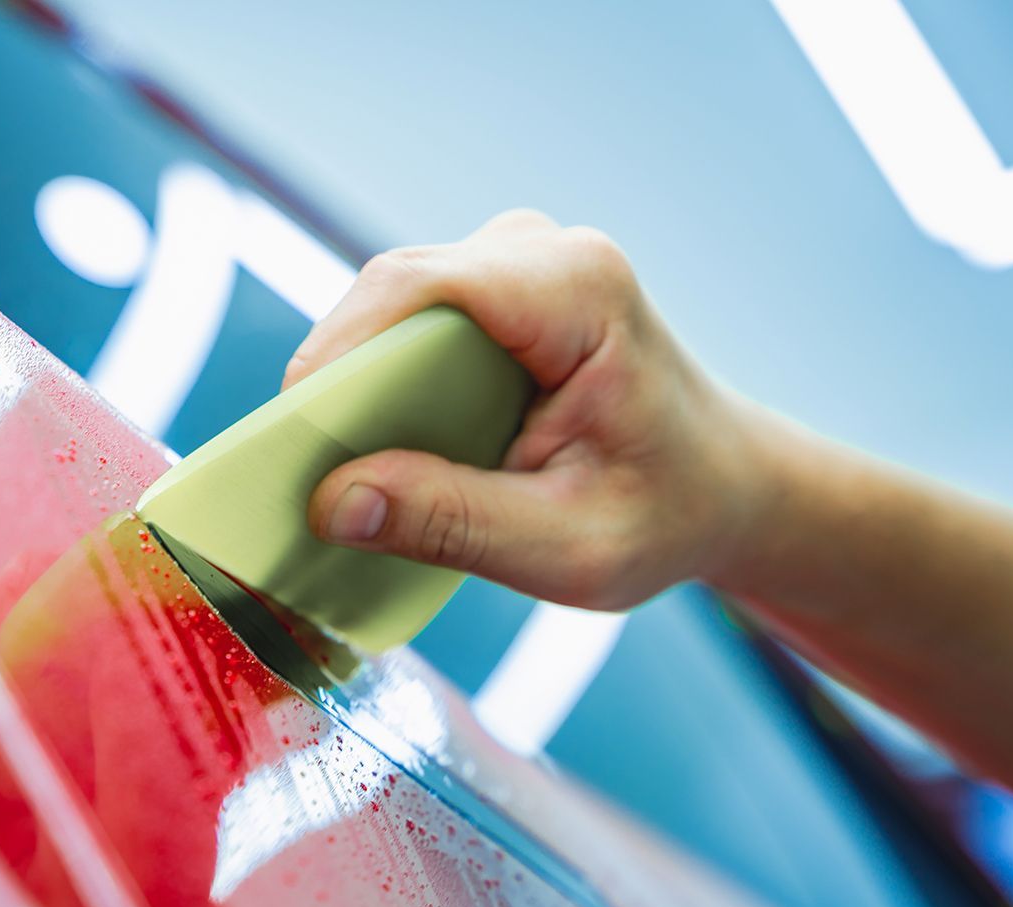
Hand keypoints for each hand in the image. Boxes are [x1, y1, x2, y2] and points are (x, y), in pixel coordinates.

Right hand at [286, 210, 764, 610]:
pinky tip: (376, 456)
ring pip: (386, 309)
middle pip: (391, 296)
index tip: (290, 436)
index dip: (337, 351)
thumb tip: (332, 504)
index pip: (420, 289)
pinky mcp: (488, 293)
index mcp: (577, 291)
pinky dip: (377, 388)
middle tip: (301, 478)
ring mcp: (511, 263)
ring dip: (353, 389)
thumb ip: (454, 523)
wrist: (722, 485)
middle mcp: (540, 252)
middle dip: (335, 384)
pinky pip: (401, 327)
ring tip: (338, 476)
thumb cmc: (664, 511)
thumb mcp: (571, 548)